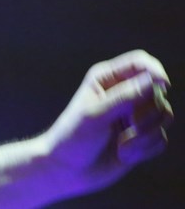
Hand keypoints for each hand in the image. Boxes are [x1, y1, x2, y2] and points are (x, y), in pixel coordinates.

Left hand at [41, 49, 172, 195]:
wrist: (68, 170)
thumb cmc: (74, 137)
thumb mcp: (96, 114)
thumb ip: (125, 96)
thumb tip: (154, 79)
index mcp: (106, 79)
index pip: (140, 62)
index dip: (155, 69)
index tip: (163, 83)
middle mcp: (123, 93)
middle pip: (157, 92)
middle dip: (147, 113)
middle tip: (129, 124)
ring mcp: (134, 116)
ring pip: (164, 115)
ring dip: (146, 134)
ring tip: (122, 145)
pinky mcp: (141, 137)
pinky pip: (161, 139)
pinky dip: (145, 149)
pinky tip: (122, 154)